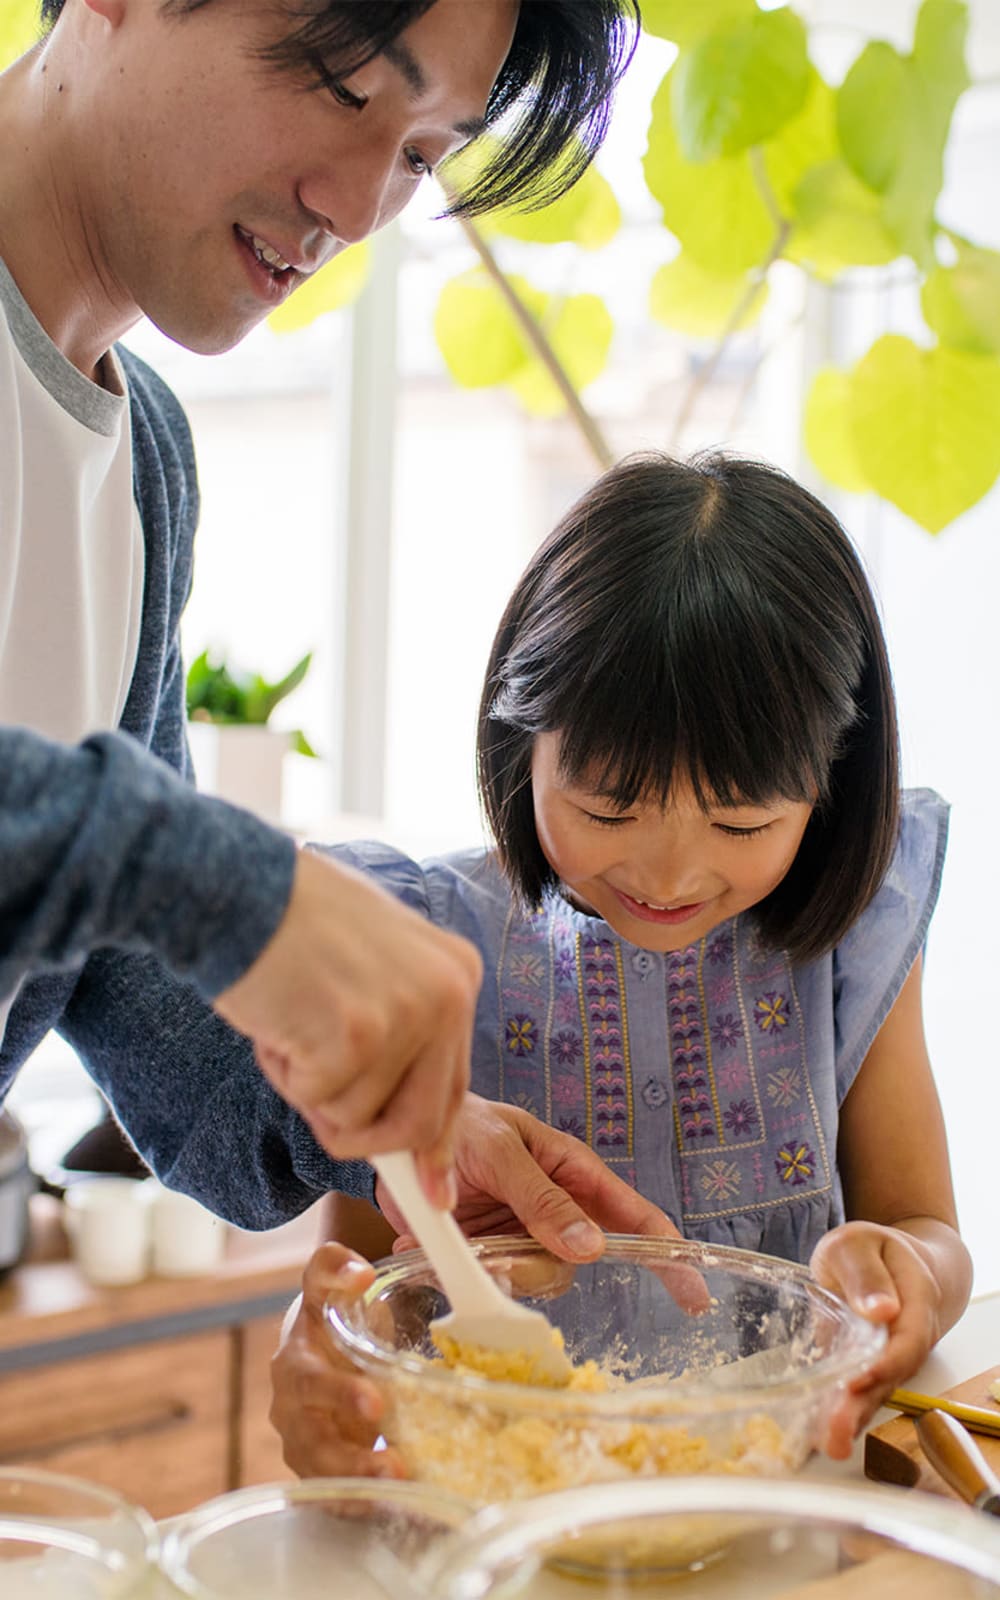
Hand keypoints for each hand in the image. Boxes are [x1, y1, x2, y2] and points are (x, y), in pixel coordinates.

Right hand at [214, 849, 481, 1204]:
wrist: (236, 888)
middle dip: (364, 1135)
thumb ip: (402, 1035)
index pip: (452, 1086)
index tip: (433, 1192)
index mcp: (457, 975)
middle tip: (315, 1095)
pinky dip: (283, 1074)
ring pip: (356, 1119)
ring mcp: (406, 1016)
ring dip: (307, 1086)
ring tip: (291, 1018)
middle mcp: (447, 995)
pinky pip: (317, 1103)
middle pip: (419, 1124)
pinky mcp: (356, 1037)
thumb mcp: (377, 966)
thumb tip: (418, 1135)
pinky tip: (276, 1016)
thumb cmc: (291, 923)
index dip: (432, 1144)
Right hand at [270, 1242, 404, 1480]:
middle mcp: (293, 1411)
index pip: (309, 1379)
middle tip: (394, 1462)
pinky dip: (361, 1503)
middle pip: (314, 1439)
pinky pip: (336, 1495)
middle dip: (351, 1454)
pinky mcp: (321, 1472)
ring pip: (325, 1474)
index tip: (375, 1402)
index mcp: (294, 1365)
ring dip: (361, 1483)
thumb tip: (359, 1273)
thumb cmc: (324, 1315)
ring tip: (400, 1483)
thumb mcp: (326, 1284)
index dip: (338, 1392)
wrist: (311, 1349)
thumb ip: (335, 1266)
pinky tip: (395, 1504)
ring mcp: (304, 1446)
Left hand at [378, 1094, 709, 1310]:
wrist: (405, 1133)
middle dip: (537, 1267)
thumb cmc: (462, 1123)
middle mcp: (555, 1208)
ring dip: (493, 1270)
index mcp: (573, 1173)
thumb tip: (592, 1247)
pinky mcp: (485, 1250)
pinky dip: (456, 1269)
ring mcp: (520, 1232)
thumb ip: (542, 1197)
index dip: (667, 1254)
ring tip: (458, 1242)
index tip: (694, 1293)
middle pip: (574, 1261)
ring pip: (532, 1277)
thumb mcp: (502, 1150)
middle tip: (497, 1260)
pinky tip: (429, 1242)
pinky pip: (488, 1281)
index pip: (634, 1217)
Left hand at [810, 1220, 944, 1457]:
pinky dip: (840, 1414)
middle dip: (861, 1409)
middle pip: (890, 1379)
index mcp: (916, 1301)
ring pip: (875, 1394)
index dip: (882, 1367)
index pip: (906, 1343)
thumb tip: (882, 1310)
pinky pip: (860, 1395)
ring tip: (826, 1445)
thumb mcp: (859, 1244)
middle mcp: (911, 1339)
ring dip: (851, 1421)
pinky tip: (818, 1434)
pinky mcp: (871, 1370)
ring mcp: (892, 1359)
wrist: (892, 1262)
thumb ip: (866, 1273)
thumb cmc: (874, 1250)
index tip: (854, 1383)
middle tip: (834, 1437)